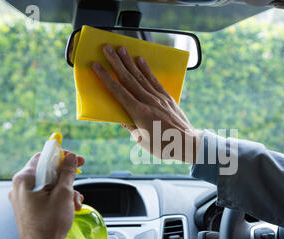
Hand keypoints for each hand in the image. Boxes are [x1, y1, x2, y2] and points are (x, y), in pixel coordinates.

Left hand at [8, 151, 84, 238]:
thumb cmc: (50, 224)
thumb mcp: (63, 194)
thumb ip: (67, 172)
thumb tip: (70, 158)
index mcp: (24, 179)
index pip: (43, 157)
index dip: (62, 156)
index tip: (76, 159)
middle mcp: (19, 188)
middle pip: (46, 172)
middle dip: (66, 178)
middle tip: (78, 181)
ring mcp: (23, 199)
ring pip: (48, 185)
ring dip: (65, 190)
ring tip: (74, 202)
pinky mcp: (28, 209)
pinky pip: (45, 196)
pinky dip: (58, 198)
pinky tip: (69, 207)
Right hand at [92, 44, 202, 162]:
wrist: (187, 143)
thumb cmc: (163, 146)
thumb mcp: (141, 140)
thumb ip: (130, 126)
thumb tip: (120, 117)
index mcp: (139, 113)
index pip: (118, 91)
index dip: (106, 77)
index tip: (97, 65)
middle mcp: (148, 102)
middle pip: (128, 79)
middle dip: (116, 62)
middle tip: (107, 48)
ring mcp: (159, 98)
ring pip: (141, 76)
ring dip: (129, 61)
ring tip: (121, 48)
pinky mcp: (167, 97)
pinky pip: (154, 80)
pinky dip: (146, 69)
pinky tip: (140, 60)